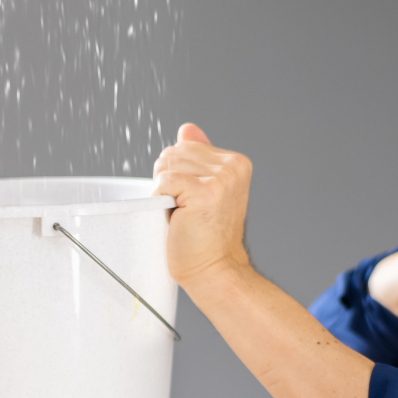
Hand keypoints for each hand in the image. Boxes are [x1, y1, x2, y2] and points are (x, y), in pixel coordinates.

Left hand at [153, 123, 253, 286]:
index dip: (176, 174)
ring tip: (184, 213)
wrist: (214, 269)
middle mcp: (233, 166)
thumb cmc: (206, 237)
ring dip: (165, 191)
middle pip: (172, 153)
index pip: (183, 146)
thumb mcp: (203, 189)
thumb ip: (197, 157)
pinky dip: (162, 199)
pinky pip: (163, 181)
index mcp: (235, 162)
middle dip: (169, 181)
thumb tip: (187, 128)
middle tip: (186, 210)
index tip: (192, 200)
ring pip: (167, 165)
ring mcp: (221, 177)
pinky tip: (178, 215)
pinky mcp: (205, 191)